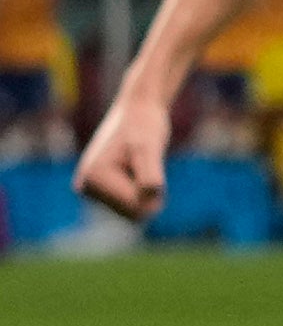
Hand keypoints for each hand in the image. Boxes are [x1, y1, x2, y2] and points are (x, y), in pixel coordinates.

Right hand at [73, 79, 167, 219]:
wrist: (138, 112)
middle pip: (133, 213)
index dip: (155, 190)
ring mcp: (90, 191)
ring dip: (146, 193)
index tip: (151, 163)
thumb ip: (150, 177)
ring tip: (139, 166)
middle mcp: (84, 186)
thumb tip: (149, 209)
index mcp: (92, 176)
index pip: (136, 206)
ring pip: (134, 213)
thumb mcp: (150, 150)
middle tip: (148, 164)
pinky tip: (134, 171)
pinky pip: (131, 207)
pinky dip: (141, 193)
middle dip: (150, 194)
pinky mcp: (99, 192)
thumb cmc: (145, 127)